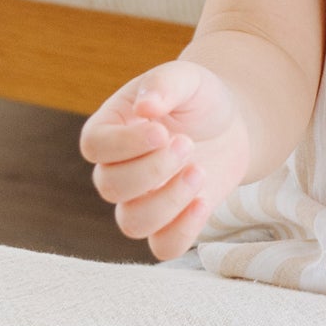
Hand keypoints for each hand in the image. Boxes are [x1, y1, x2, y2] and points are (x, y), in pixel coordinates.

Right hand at [79, 59, 250, 260]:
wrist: (231, 125)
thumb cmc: (200, 98)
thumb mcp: (187, 78)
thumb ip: (164, 84)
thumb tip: (144, 108)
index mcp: (110, 129)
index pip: (94, 147)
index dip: (124, 146)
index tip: (161, 132)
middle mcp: (117, 169)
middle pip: (111, 187)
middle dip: (152, 169)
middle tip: (187, 144)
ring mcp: (141, 200)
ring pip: (132, 223)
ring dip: (168, 202)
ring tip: (199, 171)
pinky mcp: (170, 223)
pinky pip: (162, 247)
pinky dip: (182, 232)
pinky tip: (204, 201)